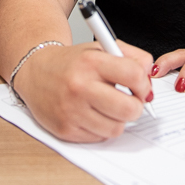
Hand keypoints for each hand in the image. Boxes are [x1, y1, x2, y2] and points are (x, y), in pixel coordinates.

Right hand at [13, 40, 152, 142]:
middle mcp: (79, 86)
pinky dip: (101, 127)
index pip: (134, 75)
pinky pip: (99, 137)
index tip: (140, 86)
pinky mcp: (65, 130)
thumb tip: (150, 77)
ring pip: (117, 128)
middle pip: (130, 108)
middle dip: (136, 106)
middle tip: (129, 100)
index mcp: (90, 61)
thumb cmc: (72, 62)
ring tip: (107, 106)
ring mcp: (71, 110)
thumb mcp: (101, 47)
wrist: (35, 72)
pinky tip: (92, 114)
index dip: (144, 84)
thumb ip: (132, 56)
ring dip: (118, 119)